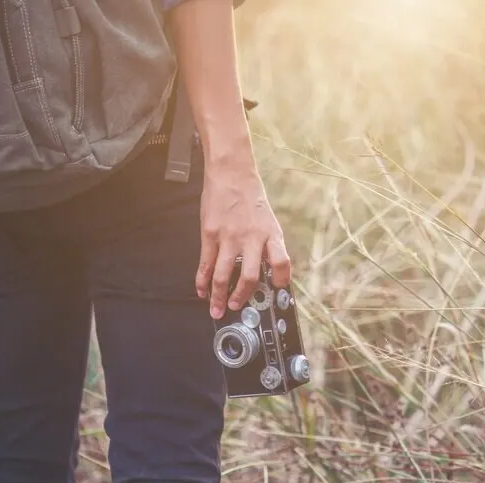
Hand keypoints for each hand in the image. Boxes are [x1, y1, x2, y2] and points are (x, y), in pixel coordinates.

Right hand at [196, 157, 290, 319]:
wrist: (231, 173)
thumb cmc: (250, 196)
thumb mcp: (268, 220)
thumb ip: (268, 243)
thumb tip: (266, 269)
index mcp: (270, 234)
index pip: (282, 262)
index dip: (282, 280)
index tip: (277, 289)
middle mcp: (252, 238)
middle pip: (250, 276)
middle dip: (242, 296)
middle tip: (237, 306)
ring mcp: (229, 237)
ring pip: (224, 275)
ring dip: (219, 296)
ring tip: (217, 308)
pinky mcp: (210, 234)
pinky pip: (206, 264)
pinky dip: (202, 281)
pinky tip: (202, 290)